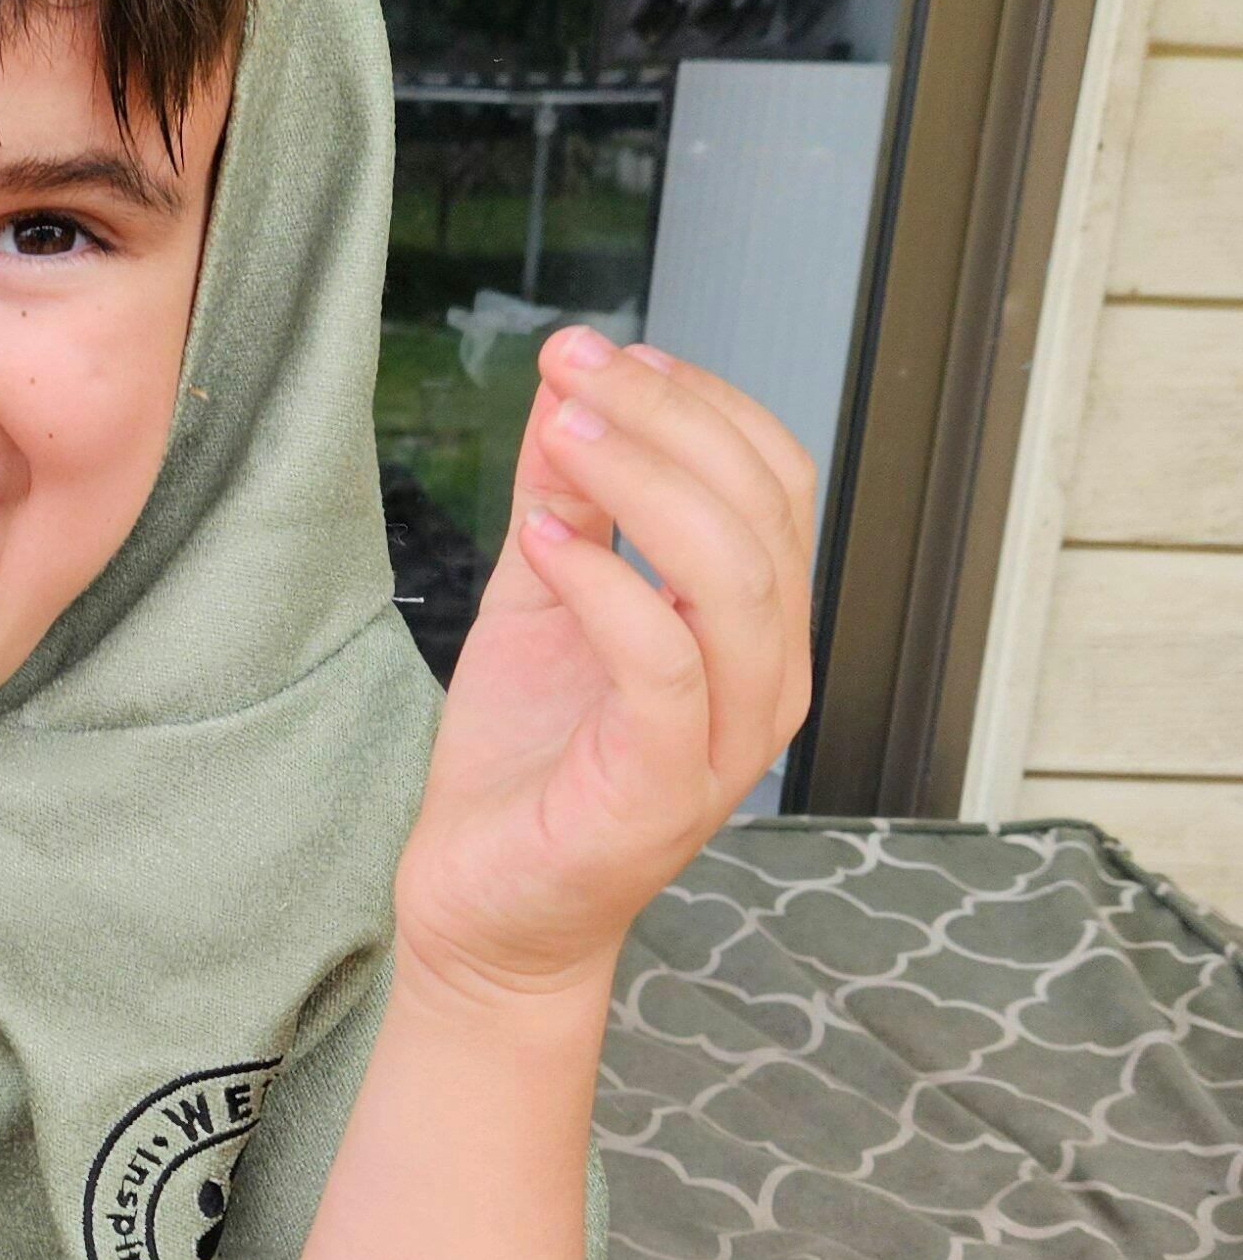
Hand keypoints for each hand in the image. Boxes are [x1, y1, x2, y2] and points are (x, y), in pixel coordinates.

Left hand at [393, 329, 815, 1005]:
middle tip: (570, 366)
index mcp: (755, 623)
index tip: (601, 351)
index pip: (774, 477)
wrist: (484, 907)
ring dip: (645, 479)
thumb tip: (566, 385)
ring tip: (562, 431)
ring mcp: (729, 737)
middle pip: (761, 507)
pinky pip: (663, 662)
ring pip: (734, 573)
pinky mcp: (668, 787)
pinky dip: (606, 583)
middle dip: (666, 414)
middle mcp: (767, 676)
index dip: (698, 398)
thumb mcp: (539, 597)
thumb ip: (564, 498)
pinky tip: (543, 541)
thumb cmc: (525, 762)